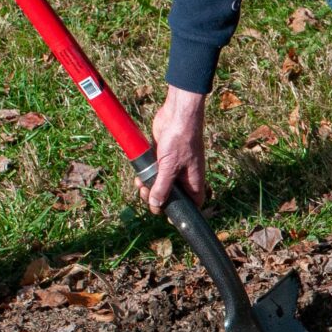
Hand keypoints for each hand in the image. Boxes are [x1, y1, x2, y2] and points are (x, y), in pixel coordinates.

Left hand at [143, 86, 208, 213]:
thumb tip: (156, 205)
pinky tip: (138, 176)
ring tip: (140, 183)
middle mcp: (184, 177)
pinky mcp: (162, 159)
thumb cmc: (181, 140)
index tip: (167, 215)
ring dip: (148, 188)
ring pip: (159, 186)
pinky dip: (145, 176)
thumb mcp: (170, 167)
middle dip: (156, 199)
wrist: (177, 115)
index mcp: (193, 182)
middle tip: (146, 193)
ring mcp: (173, 168)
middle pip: (171, 197)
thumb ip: (162, 187)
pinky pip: (153, 174)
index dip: (180, 213)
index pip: (191, 205)